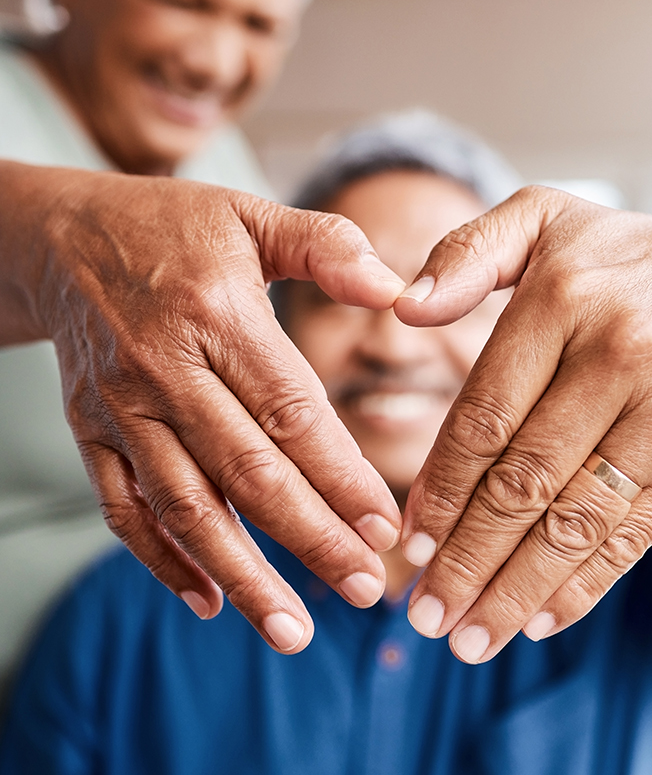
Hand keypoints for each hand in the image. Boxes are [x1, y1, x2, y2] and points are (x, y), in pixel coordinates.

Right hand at [1, 162, 405, 652]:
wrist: (63, 238)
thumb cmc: (173, 227)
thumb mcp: (251, 215)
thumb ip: (326, 247)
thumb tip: (396, 291)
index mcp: (217, 316)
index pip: (292, 413)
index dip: (341, 476)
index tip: (385, 528)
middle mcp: (166, 371)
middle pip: (247, 474)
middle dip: (310, 539)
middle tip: (362, 588)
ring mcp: (121, 409)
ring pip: (186, 508)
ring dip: (242, 575)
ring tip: (292, 629)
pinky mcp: (90, 433)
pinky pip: (123, 510)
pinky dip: (163, 561)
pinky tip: (208, 599)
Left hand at [394, 185, 651, 663]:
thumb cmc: (623, 259)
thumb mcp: (543, 220)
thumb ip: (467, 254)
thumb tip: (403, 306)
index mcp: (562, 300)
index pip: (484, 415)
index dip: (440, 487)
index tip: (408, 541)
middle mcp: (619, 356)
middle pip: (525, 481)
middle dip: (466, 558)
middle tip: (423, 615)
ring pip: (576, 521)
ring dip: (516, 589)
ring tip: (469, 639)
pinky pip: (635, 532)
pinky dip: (584, 585)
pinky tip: (539, 621)